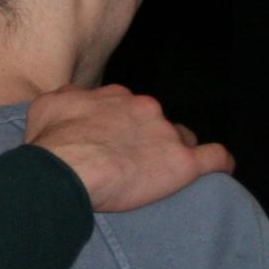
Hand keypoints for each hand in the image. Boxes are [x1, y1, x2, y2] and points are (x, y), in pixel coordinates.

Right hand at [24, 85, 232, 213]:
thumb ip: (67, 98)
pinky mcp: (183, 163)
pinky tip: (222, 168)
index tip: (112, 144)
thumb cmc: (52, 144)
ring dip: (175, 150)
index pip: (128, 107)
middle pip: (156, 121)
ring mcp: (166, 133)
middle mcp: (145, 107)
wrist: (67, 171)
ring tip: (164, 172)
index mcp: (115, 97)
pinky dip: (220, 162)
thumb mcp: (46, 107)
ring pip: (182, 137)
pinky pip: (215, 157)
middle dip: (148, 138)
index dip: (122, 126)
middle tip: (131, 164)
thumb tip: (73, 97)